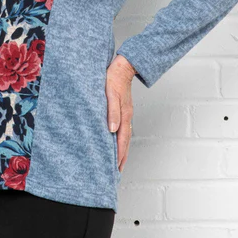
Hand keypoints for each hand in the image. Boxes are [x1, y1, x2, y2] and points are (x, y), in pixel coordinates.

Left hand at [105, 55, 135, 172]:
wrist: (122, 66)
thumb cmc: (114, 79)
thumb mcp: (110, 94)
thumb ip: (111, 112)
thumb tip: (112, 130)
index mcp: (124, 115)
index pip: (122, 140)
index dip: (119, 155)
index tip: (116, 168)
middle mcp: (127, 116)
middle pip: (125, 141)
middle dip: (121, 157)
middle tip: (117, 171)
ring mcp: (125, 113)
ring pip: (124, 135)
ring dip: (120, 149)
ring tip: (116, 161)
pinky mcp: (122, 109)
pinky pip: (122, 127)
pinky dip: (119, 137)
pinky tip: (114, 139)